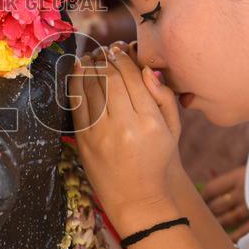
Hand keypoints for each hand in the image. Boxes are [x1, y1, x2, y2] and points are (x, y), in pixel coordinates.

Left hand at [69, 43, 181, 230]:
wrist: (137, 198)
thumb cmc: (157, 161)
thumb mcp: (173, 130)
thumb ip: (164, 97)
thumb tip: (146, 69)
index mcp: (151, 122)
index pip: (133, 78)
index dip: (123, 58)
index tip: (119, 49)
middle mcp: (126, 126)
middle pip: (110, 79)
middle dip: (105, 59)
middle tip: (103, 50)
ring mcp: (102, 134)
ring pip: (91, 88)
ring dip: (89, 67)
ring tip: (90, 57)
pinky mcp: (84, 141)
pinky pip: (76, 104)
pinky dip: (75, 84)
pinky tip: (78, 73)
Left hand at [202, 165, 248, 240]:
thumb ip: (231, 180)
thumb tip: (208, 178)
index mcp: (238, 176)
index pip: (211, 189)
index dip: (201, 198)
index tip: (195, 203)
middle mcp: (244, 191)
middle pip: (217, 206)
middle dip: (206, 214)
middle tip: (197, 222)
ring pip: (228, 219)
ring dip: (217, 226)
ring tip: (207, 233)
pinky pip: (244, 232)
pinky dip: (234, 238)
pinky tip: (227, 243)